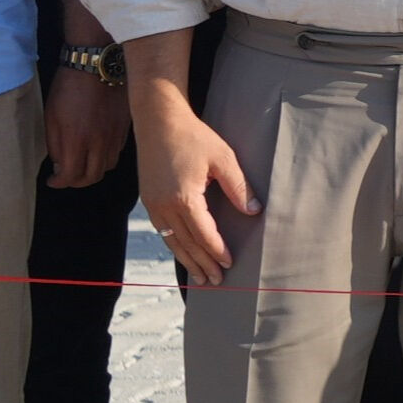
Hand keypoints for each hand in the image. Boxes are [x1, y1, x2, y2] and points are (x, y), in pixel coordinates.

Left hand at [43, 65, 129, 189]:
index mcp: (77, 140)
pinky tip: (96, 150)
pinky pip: (116, 152)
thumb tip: (59, 164)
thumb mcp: (51, 116)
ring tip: (82, 164)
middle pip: (91, 177)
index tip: (52, 180)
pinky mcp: (124, 128)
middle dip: (76, 181)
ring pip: (106, 167)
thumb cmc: (68, 88)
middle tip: (66, 176)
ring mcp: (114, 136)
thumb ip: (55, 144)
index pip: (70, 176)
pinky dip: (105, 158)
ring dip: (92, 171)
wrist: (96, 66)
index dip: (59, 182)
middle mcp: (99, 142)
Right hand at [138, 101, 254, 288]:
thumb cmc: (193, 136)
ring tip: (199, 277)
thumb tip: (254, 211)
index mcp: (184, 197)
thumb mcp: (223, 158)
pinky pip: (162, 230)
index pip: (203, 233)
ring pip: (171, 240)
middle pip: (186, 243)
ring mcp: (152, 204)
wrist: (158, 120)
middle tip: (216, 281)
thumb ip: (239, 187)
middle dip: (202, 263)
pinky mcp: (148, 200)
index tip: (229, 263)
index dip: (217, 250)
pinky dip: (174, 246)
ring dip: (187, 259)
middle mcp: (164, 205)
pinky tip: (183, 253)